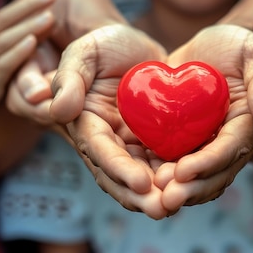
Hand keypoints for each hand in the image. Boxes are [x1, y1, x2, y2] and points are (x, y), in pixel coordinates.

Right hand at [49, 24, 168, 218]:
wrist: (138, 44)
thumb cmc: (105, 44)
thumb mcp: (84, 52)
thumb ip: (69, 77)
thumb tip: (58, 110)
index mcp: (87, 124)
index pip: (100, 152)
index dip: (118, 169)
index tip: (141, 182)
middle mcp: (108, 141)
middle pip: (120, 176)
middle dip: (139, 195)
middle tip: (162, 208)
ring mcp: (132, 144)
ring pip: (143, 177)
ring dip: (158, 193)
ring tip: (178, 203)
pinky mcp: (156, 141)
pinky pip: (164, 163)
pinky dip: (175, 176)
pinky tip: (193, 183)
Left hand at [156, 25, 252, 210]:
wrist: (205, 45)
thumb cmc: (236, 44)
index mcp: (250, 124)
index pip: (232, 150)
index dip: (209, 163)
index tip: (184, 171)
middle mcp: (230, 141)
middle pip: (214, 174)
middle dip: (191, 188)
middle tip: (165, 198)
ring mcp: (206, 144)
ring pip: (195, 177)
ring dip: (177, 190)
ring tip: (154, 196)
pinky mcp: (184, 141)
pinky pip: (174, 163)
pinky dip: (161, 175)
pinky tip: (142, 182)